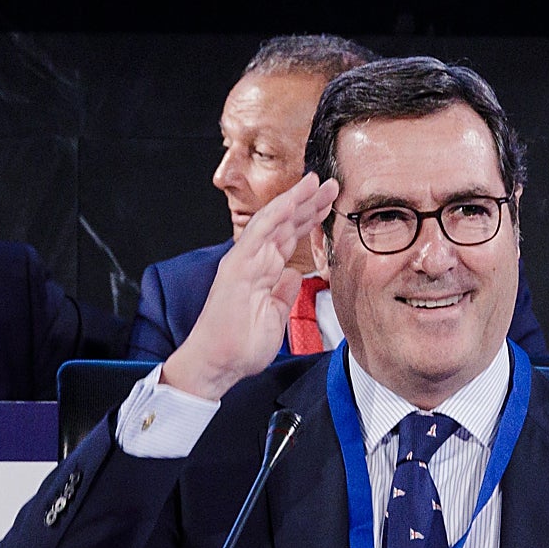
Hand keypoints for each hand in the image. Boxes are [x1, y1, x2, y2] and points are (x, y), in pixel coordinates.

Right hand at [162, 173, 338, 399]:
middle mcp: (253, 261)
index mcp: (263, 271)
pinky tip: (292, 201)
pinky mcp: (237, 267)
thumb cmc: (240, 346)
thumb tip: (294, 276)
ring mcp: (244, 261)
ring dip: (296, 201)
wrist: (218, 364)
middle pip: (285, 224)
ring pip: (273, 222)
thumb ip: (283, 292)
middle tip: (330, 184)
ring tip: (316, 183)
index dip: (309, 218)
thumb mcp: (275, 315)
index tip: (328, 203)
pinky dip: (275, 215)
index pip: (289, 237)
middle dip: (309, 203)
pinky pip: (258, 234)